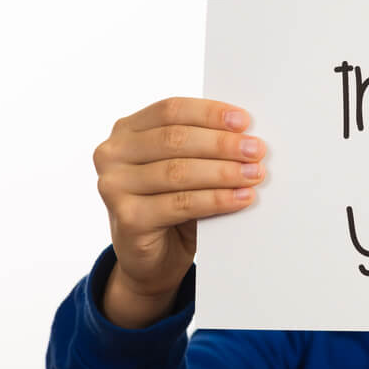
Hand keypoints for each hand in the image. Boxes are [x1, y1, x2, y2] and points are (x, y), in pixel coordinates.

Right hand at [93, 97, 266, 326]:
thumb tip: (246, 136)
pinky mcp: (127, 219)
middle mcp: (112, 154)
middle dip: (222, 144)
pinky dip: (217, 200)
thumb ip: (201, 147)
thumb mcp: (183, 166)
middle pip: (175, 140)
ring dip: (223, 172)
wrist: (152, 257)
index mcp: (127, 130)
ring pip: (178, 172)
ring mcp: (113, 187)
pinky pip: (181, 204)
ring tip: (254, 174)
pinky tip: (241, 198)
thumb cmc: (172, 203)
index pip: (170, 110)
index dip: (209, 113)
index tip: (245, 121)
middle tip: (256, 150)